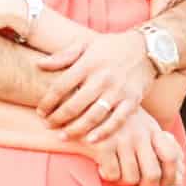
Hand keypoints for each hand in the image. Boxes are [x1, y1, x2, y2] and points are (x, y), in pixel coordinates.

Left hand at [36, 28, 155, 140]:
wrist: (146, 49)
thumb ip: (62, 56)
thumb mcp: (85, 44)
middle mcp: (102, 78)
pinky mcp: (132, 101)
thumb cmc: (110, 47)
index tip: (40, 111)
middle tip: (48, 126)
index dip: (48, 101)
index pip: (61, 86)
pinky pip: (116, 121)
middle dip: (59, 118)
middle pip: (75, 104)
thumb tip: (39, 64)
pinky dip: (103, 132)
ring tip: (63, 136)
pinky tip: (90, 140)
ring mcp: (118, 91)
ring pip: (93, 116)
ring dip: (76, 129)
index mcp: (88, 63)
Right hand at [82, 107, 183, 185]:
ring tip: (117, 175)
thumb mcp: (140, 127)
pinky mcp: (102, 144)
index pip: (170, 156)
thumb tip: (181, 179)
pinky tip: (102, 167)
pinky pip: (112, 174)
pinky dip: (108, 175)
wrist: (77, 102)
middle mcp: (138, 132)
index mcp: (150, 127)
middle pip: (152, 174)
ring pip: (131, 178)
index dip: (170, 177)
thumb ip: (163, 149)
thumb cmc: (111, 118)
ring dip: (123, 182)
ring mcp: (120, 137)